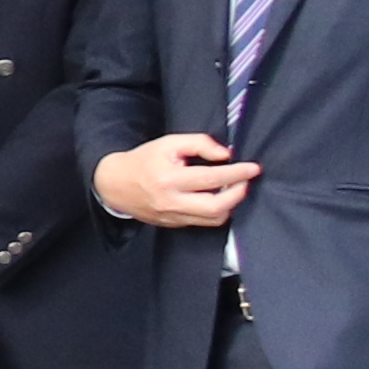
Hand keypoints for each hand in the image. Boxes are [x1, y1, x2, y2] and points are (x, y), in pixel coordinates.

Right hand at [98, 131, 258, 229]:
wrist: (114, 185)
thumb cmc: (143, 161)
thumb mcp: (168, 143)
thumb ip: (199, 143)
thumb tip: (225, 155)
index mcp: (169, 179)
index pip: (212, 179)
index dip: (237, 173)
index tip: (253, 168)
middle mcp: (171, 202)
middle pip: (217, 206)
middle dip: (238, 193)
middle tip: (245, 181)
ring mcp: (173, 217)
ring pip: (214, 218)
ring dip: (229, 204)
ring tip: (231, 189)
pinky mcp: (174, 224)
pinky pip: (203, 222)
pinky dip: (216, 211)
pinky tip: (216, 198)